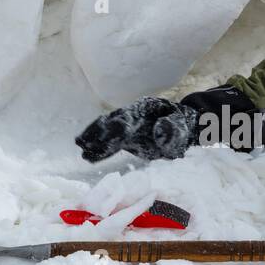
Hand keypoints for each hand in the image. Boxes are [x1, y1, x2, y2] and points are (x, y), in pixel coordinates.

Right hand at [75, 97, 199, 162]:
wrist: (183, 127)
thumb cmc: (184, 124)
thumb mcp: (183, 124)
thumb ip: (173, 128)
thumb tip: (159, 132)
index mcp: (146, 108)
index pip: (129, 118)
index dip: (118, 127)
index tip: (108, 138)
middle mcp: (133, 115)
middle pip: (113, 123)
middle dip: (99, 132)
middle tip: (84, 142)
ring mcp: (128, 127)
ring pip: (107, 131)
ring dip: (94, 138)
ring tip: (80, 146)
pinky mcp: (126, 139)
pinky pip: (111, 143)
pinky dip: (100, 149)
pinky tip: (87, 156)